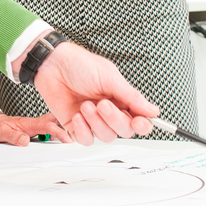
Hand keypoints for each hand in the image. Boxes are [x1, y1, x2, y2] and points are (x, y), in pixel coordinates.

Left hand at [0, 111, 70, 145]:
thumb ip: (12, 136)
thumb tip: (25, 141)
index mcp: (27, 124)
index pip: (47, 126)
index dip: (59, 132)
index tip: (69, 141)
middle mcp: (32, 124)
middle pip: (54, 121)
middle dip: (68, 125)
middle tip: (82, 133)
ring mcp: (33, 127)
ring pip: (53, 124)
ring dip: (64, 129)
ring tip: (77, 137)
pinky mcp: (32, 130)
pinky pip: (47, 129)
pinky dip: (57, 132)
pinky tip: (62, 138)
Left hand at [29, 41, 159, 145]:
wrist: (52, 65)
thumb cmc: (79, 65)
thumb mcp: (109, 77)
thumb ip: (131, 97)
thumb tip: (153, 111)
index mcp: (122, 99)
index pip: (139, 120)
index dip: (142, 125)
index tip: (139, 121)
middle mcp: (110, 111)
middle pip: (125, 131)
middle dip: (114, 120)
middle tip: (102, 104)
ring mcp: (94, 120)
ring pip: (107, 137)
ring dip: (97, 123)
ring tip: (85, 105)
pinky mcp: (77, 126)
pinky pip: (86, 140)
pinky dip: (83, 130)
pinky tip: (77, 115)